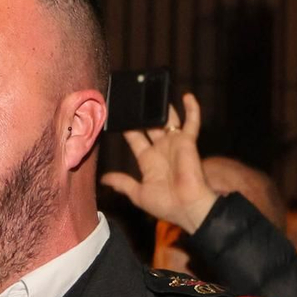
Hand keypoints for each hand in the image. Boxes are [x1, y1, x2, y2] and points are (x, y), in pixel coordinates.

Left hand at [100, 94, 219, 232]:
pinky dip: (192, 109)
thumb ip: (123, 183)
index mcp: (148, 160)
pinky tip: (187, 96)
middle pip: (150, 124)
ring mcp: (175, 144)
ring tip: (154, 89)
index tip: (116, 113)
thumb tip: (104, 180)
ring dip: (162, 106)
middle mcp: (161, 149)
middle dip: (142, 112)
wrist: (188, 207)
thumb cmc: (166, 204)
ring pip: (168, 119)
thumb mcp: (138, 193)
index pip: (134, 137)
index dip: (126, 126)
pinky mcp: (188, 142)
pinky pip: (191, 122)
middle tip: (134, 96)